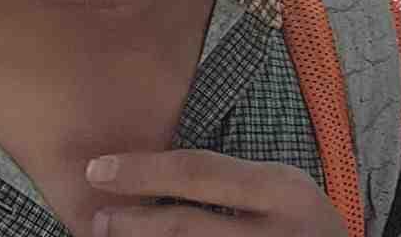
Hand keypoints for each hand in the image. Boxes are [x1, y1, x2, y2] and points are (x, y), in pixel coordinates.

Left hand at [85, 150, 348, 236]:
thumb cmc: (303, 226)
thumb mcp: (281, 189)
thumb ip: (228, 182)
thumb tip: (151, 178)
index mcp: (282, 191)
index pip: (197, 172)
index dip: (142, 172)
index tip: (97, 170)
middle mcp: (275, 236)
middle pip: (186, 228)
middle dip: (133, 223)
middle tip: (97, 220)